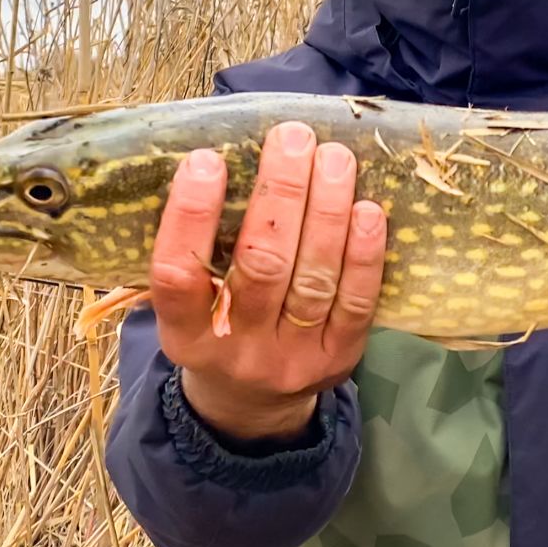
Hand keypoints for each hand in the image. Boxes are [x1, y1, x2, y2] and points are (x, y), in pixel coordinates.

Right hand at [148, 121, 387, 441]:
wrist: (250, 407)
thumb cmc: (215, 327)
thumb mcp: (186, 305)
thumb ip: (195, 249)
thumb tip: (219, 157)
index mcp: (185, 336)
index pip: (179, 276)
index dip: (191, 216)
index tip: (207, 159)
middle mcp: (237, 351)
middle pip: (262, 267)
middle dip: (280, 195)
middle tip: (292, 138)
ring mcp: (292, 359)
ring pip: (313, 278)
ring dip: (327, 210)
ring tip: (334, 157)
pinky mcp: (339, 360)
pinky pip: (355, 303)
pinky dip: (364, 254)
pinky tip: (368, 209)